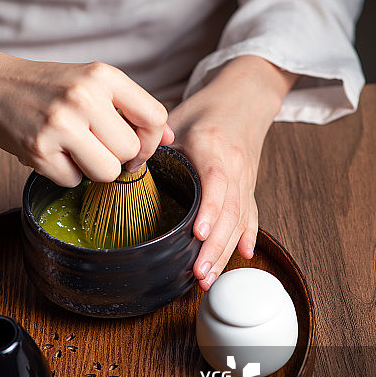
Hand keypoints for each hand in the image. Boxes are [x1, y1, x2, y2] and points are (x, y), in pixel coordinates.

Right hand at [0, 43, 173, 185]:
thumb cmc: (46, 86)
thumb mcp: (91, 82)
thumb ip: (130, 107)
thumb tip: (171, 138)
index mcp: (103, 75)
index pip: (155, 118)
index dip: (152, 140)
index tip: (136, 145)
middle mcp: (84, 97)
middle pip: (131, 152)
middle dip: (118, 157)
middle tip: (94, 144)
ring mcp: (59, 124)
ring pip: (107, 172)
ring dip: (93, 169)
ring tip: (72, 148)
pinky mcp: (37, 149)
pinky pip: (73, 181)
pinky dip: (64, 173)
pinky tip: (49, 150)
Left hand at [168, 56, 297, 289]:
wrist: (244, 98)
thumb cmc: (207, 109)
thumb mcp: (177, 118)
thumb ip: (154, 144)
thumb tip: (124, 167)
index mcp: (213, 147)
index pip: (216, 181)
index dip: (209, 209)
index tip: (198, 233)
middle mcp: (235, 166)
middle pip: (230, 211)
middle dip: (215, 246)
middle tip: (198, 273)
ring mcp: (245, 179)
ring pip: (240, 220)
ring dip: (226, 251)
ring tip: (208, 278)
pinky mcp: (249, 187)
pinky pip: (251, 215)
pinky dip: (248, 237)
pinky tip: (244, 256)